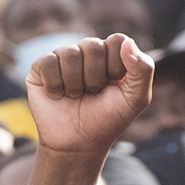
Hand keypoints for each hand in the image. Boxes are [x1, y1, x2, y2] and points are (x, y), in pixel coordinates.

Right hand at [25, 33, 152, 154]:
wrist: (78, 144)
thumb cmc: (107, 120)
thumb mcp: (135, 99)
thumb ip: (143, 70)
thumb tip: (128, 42)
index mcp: (111, 55)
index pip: (117, 40)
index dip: (116, 66)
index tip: (114, 85)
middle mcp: (86, 52)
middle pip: (93, 45)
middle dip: (96, 77)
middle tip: (93, 93)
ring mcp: (63, 57)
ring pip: (70, 53)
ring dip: (76, 83)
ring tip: (76, 96)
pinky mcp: (41, 67)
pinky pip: (48, 62)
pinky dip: (56, 84)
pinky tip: (58, 95)